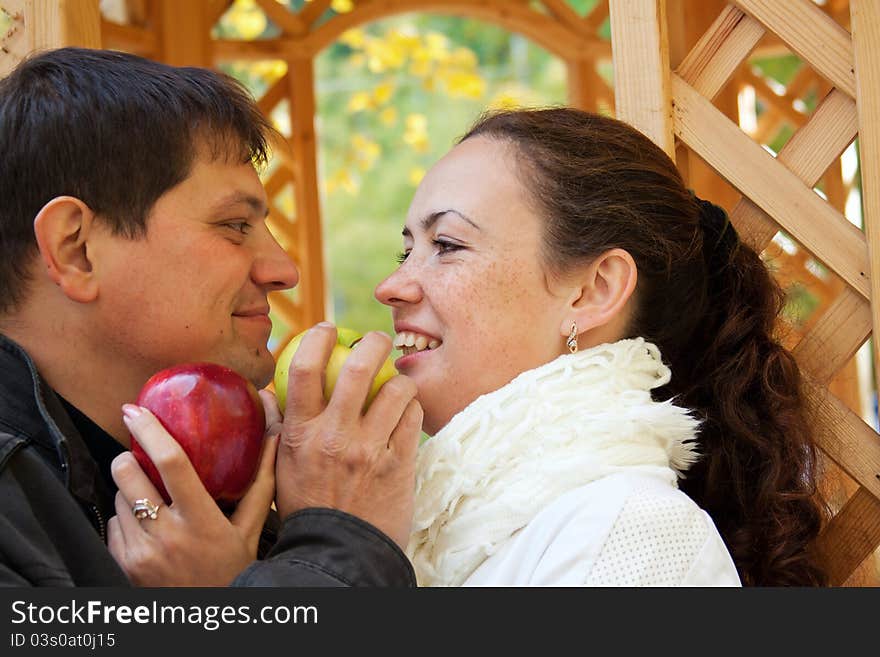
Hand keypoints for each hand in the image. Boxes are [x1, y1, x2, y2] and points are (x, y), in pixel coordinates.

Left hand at [107, 406, 278, 585]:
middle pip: (129, 475)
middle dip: (128, 458)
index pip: (172, 463)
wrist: (208, 616)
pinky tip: (147, 530)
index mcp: (201, 520)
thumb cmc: (233, 569)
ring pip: (118, 500)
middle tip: (137, 456)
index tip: (136, 410)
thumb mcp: (250, 528)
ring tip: (153, 503)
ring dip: (129, 492)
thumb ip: (260, 482)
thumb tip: (275, 436)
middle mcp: (167, 535)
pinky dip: (125, 520)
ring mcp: (141, 553)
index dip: (151, 431)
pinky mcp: (123, 565)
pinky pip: (112, 526)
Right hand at [276, 323, 421, 548]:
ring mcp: (369, 450)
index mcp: (299, 434)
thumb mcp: (280, 468)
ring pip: (395, 389)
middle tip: (377, 338)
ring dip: (399, 379)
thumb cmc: (308, 507)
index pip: (304, 368)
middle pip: (358, 367)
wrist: (340, 552)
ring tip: (397, 383)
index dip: (317, 338)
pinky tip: (407, 411)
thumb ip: (275, 427)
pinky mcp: (399, 463)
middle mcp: (334, 436)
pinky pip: (413, 417)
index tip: (327, 328)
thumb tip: (269, 393)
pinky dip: (412, 407)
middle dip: (372, 342)